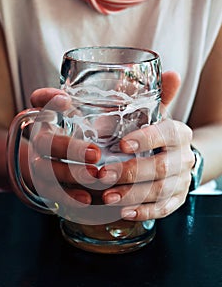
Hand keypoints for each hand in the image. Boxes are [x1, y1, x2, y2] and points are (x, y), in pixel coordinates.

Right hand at [29, 88, 100, 208]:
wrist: (64, 168)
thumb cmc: (86, 139)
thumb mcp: (93, 122)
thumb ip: (105, 107)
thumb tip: (132, 94)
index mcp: (50, 119)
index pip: (39, 102)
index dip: (47, 100)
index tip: (66, 100)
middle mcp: (41, 141)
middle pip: (43, 143)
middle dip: (69, 147)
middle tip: (95, 153)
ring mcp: (40, 165)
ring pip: (46, 170)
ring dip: (70, 174)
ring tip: (95, 178)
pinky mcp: (46, 188)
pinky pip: (52, 194)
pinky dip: (69, 197)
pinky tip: (87, 199)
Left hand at [98, 72, 194, 219]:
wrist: (176, 156)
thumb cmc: (156, 134)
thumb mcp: (154, 114)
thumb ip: (151, 97)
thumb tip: (156, 74)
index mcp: (179, 133)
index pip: (168, 134)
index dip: (147, 139)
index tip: (122, 144)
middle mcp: (184, 157)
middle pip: (161, 168)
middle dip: (131, 173)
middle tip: (103, 175)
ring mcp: (182, 180)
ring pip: (161, 191)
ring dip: (133, 196)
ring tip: (107, 197)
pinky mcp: (178, 198)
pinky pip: (164, 209)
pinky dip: (145, 212)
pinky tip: (125, 212)